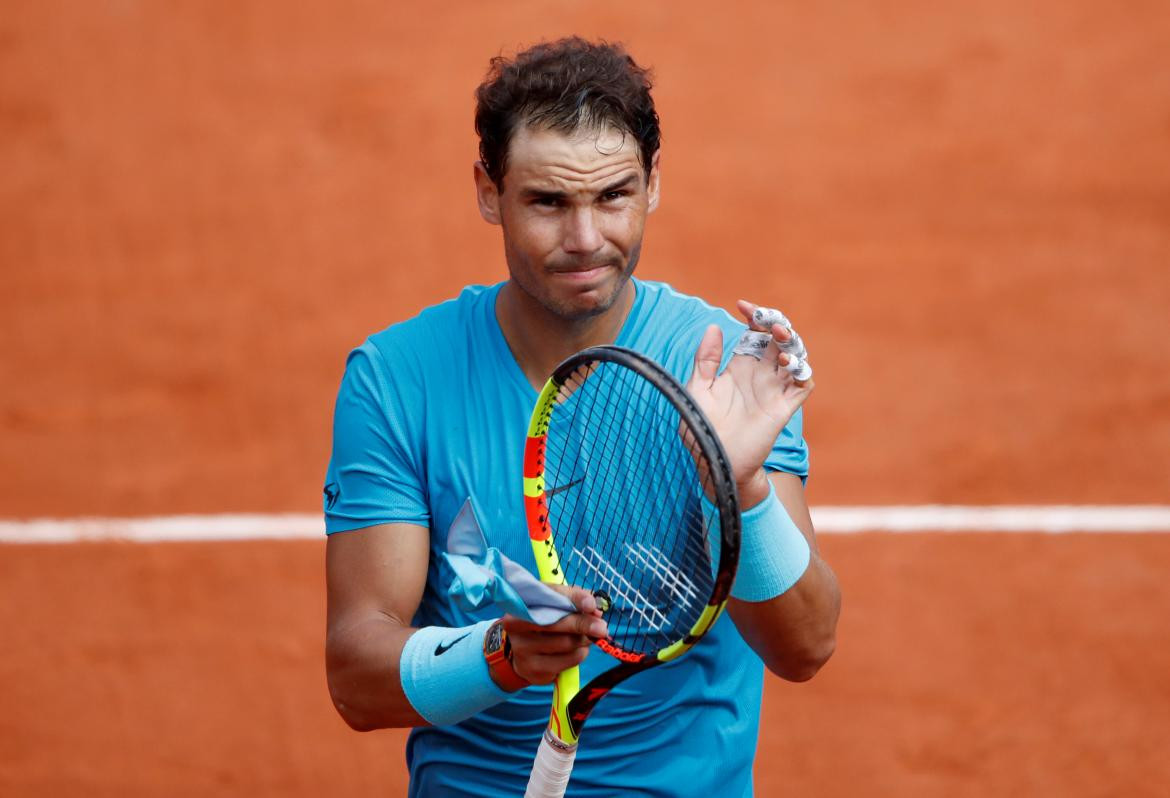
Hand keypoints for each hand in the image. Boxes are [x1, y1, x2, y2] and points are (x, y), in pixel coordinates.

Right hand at [500, 585, 607, 684]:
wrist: (520, 652)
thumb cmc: (541, 620)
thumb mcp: (550, 603)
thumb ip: (572, 599)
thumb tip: (594, 606)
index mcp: (519, 604)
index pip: (549, 598)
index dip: (573, 600)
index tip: (592, 604)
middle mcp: (516, 628)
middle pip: (557, 625)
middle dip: (584, 624)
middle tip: (602, 626)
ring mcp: (523, 651)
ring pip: (567, 644)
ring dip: (584, 639)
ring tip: (587, 636)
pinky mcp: (535, 671)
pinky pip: (569, 661)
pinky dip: (580, 654)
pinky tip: (577, 649)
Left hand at [686, 300, 814, 505]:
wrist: (714, 463)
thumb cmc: (701, 429)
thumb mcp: (697, 389)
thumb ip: (705, 360)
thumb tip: (713, 327)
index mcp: (739, 366)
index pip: (754, 333)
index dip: (754, 316)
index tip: (743, 306)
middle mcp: (759, 375)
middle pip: (778, 339)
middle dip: (776, 322)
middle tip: (766, 318)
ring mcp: (773, 390)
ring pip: (795, 356)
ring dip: (792, 342)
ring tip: (779, 337)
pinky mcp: (784, 408)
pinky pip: (804, 384)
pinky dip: (802, 370)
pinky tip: (787, 364)